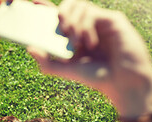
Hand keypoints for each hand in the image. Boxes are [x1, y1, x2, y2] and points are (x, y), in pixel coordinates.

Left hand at [29, 0, 151, 116]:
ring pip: (80, 5)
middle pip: (69, 4)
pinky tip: (90, 44)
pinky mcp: (113, 20)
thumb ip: (48, 63)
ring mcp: (100, 22)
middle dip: (60, 13)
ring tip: (74, 42)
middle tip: (59, 29)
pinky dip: (86, 27)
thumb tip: (29, 48)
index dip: (45, 7)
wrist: (122, 83)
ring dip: (73, 21)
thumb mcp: (68, 71)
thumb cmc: (97, 77)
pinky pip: (92, 13)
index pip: (59, 16)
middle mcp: (87, 26)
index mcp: (76, 36)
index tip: (32, 3)